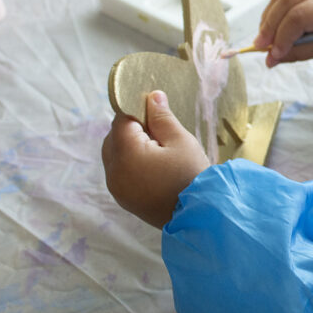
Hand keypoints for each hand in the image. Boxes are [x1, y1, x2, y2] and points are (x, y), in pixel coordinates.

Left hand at [102, 90, 210, 228]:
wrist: (199, 216)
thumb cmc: (192, 175)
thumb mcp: (181, 141)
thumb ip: (162, 118)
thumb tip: (152, 96)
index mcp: (126, 154)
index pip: (120, 120)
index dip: (136, 111)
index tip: (154, 111)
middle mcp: (114, 171)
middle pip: (113, 138)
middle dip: (132, 129)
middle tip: (160, 132)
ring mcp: (116, 187)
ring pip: (114, 155)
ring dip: (130, 147)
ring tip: (158, 150)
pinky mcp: (123, 198)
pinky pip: (119, 172)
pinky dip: (131, 163)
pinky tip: (154, 166)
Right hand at [254, 0, 312, 67]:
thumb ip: (302, 52)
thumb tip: (271, 58)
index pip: (299, 16)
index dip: (282, 36)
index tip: (273, 55)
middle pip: (286, 1)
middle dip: (269, 26)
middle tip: (260, 46)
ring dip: (269, 18)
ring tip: (264, 40)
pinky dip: (276, 11)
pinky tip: (272, 28)